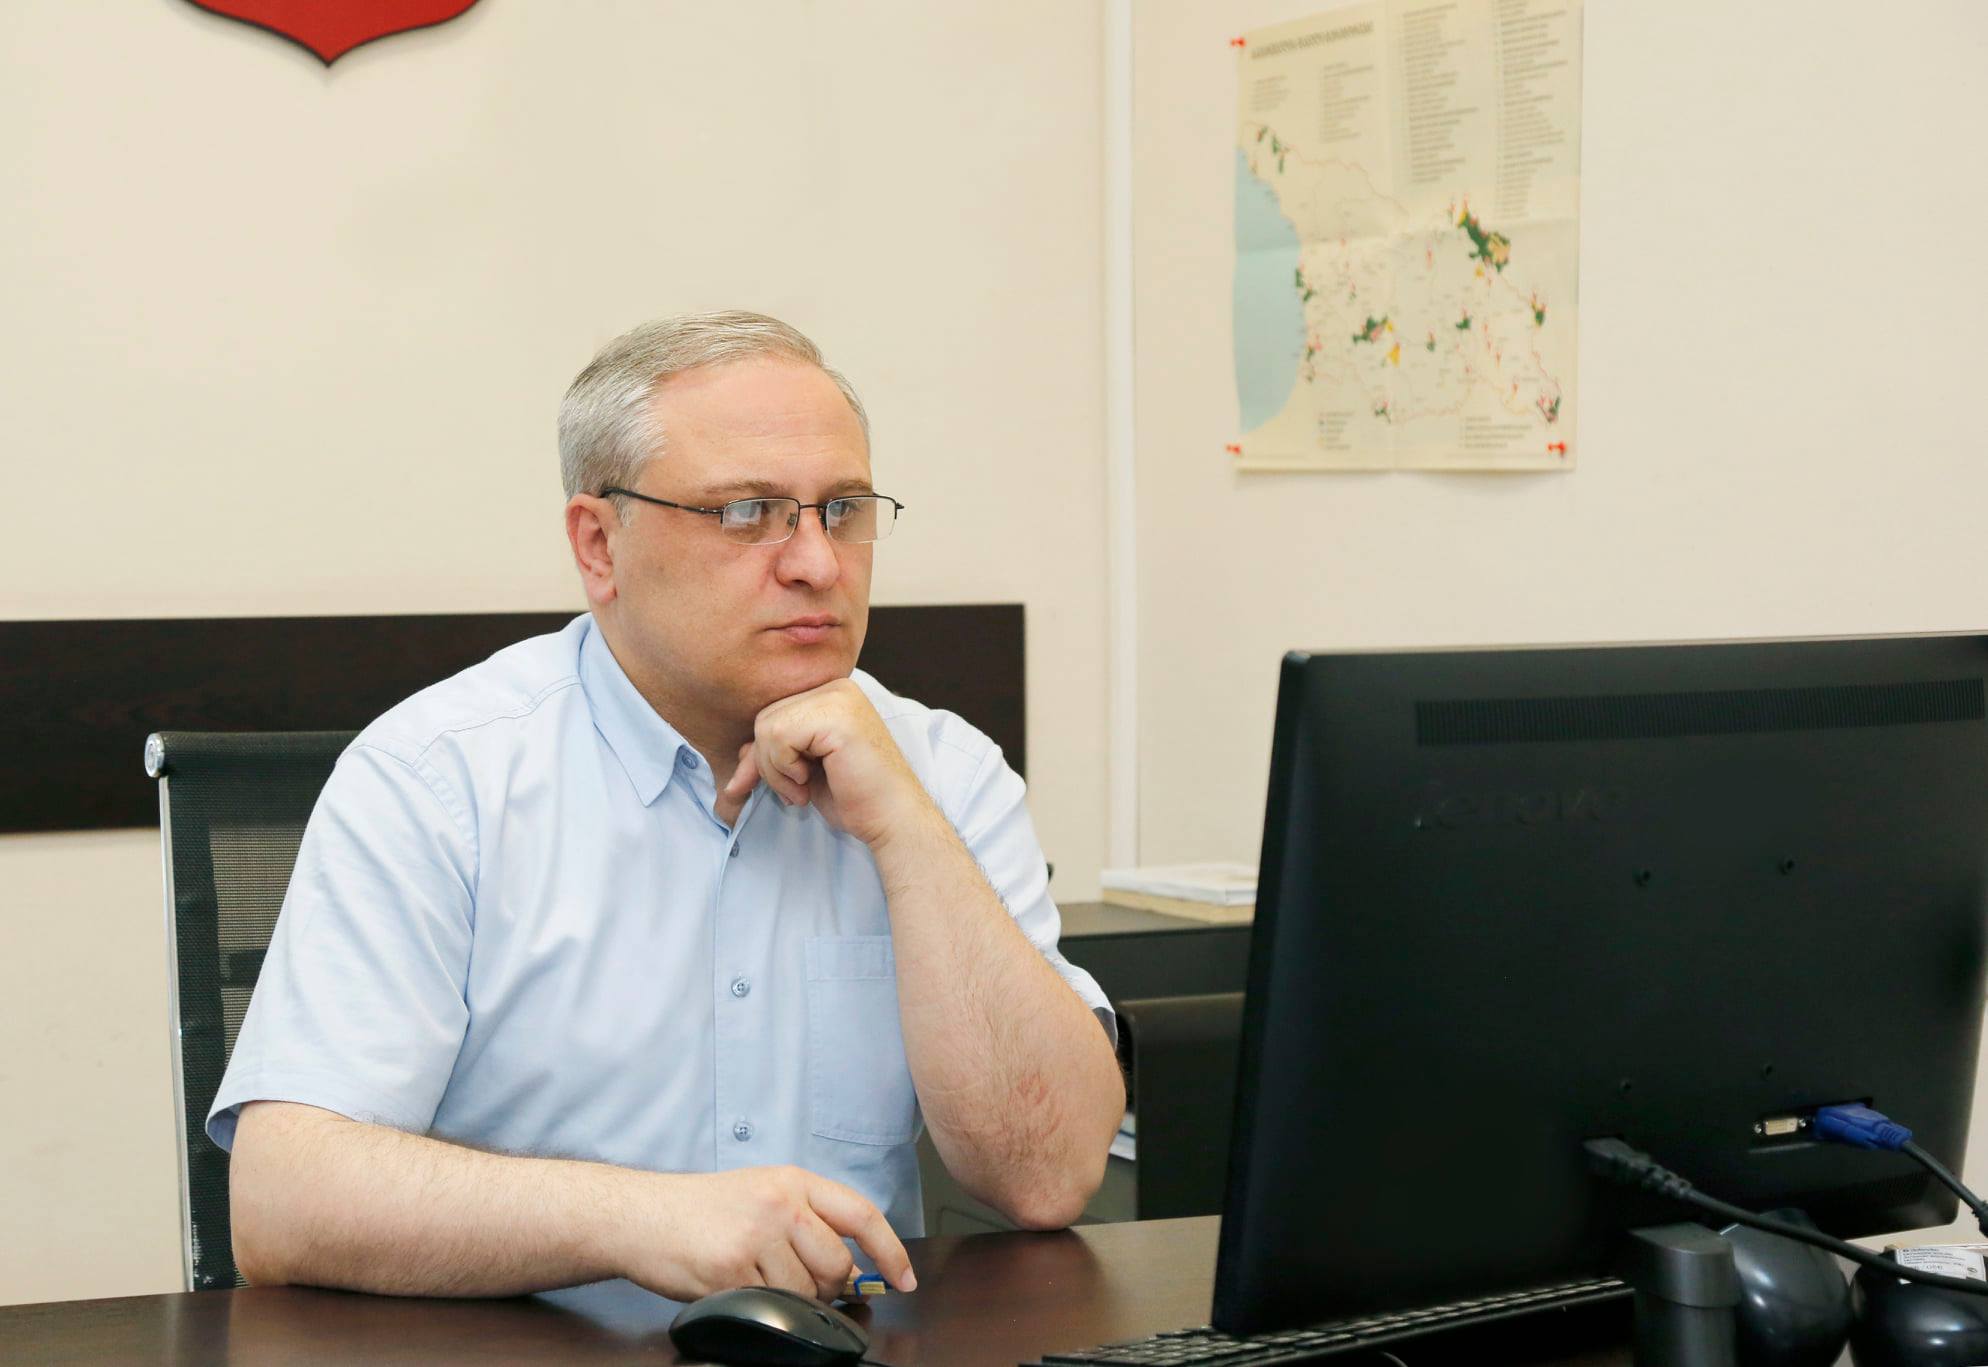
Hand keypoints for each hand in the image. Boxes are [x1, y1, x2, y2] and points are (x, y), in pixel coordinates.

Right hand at [614, 1165, 915, 1303]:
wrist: (641, 1215)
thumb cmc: (700, 1209)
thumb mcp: (762, 1194)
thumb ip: (807, 1220)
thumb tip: (852, 1267)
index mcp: (793, 1181)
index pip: (861, 1214)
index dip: (890, 1250)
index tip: (903, 1278)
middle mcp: (779, 1203)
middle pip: (837, 1263)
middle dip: (829, 1286)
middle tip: (802, 1283)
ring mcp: (755, 1235)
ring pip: (805, 1291)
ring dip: (789, 1298)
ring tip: (757, 1277)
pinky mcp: (731, 1268)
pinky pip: (768, 1304)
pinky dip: (756, 1304)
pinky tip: (734, 1282)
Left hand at [716, 679, 935, 846]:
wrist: (892, 819)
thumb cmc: (854, 797)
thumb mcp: (803, 771)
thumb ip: (775, 753)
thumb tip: (739, 753)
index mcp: (831, 694)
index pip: (772, 712)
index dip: (760, 753)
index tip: (751, 785)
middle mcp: (837, 687)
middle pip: (765, 717)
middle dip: (766, 763)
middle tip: (794, 790)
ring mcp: (839, 697)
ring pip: (767, 726)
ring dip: (775, 769)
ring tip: (802, 788)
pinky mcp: (837, 716)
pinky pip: (779, 735)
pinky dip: (784, 767)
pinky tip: (808, 782)